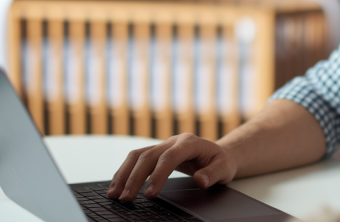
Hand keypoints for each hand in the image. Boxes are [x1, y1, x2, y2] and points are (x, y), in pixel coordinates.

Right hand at [107, 133, 236, 201]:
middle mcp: (173, 141)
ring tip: (114, 193)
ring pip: (137, 155)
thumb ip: (213, 174)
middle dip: (134, 177)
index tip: (149, 194)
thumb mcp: (225, 168)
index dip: (158, 175)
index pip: (169, 157)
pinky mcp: (157, 152)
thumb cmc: (221, 161)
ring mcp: (163, 145)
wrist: (219, 153)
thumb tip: (200, 180)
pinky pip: (137, 159)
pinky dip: (125, 172)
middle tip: (126, 198)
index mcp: (189, 142)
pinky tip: (117, 186)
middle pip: (148, 155)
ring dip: (124, 174)